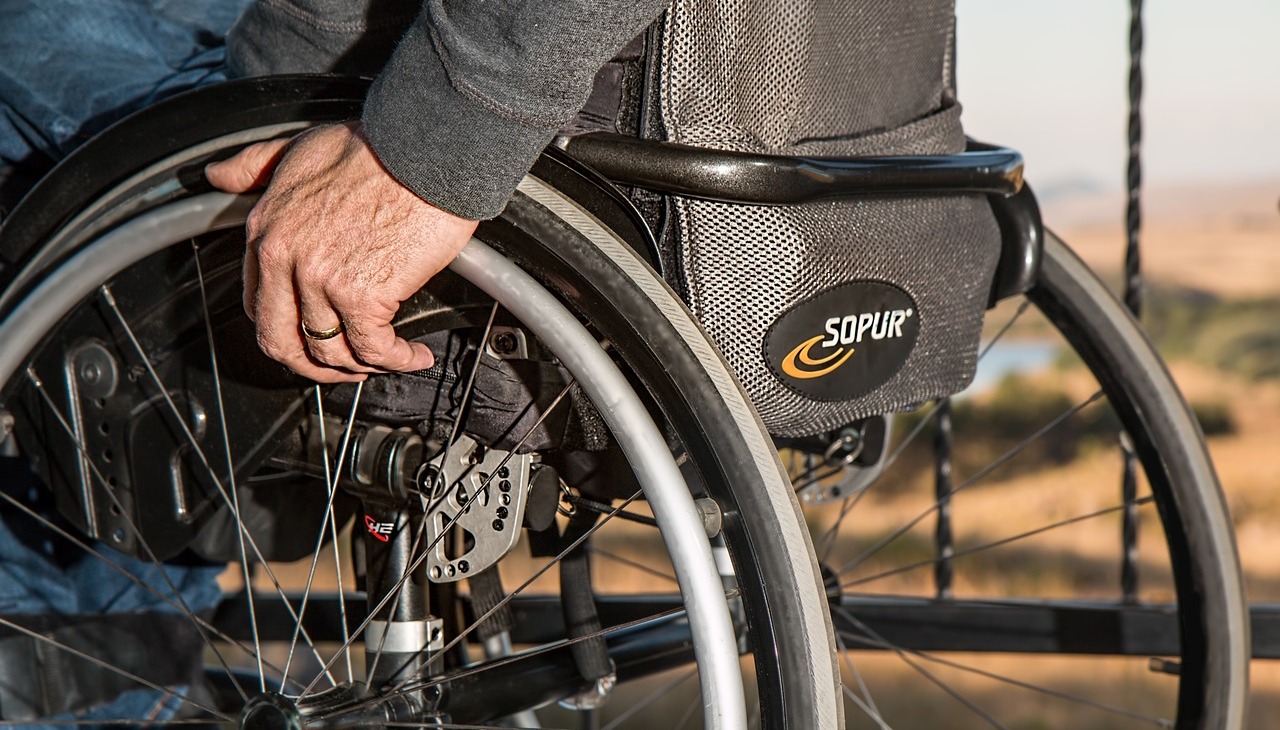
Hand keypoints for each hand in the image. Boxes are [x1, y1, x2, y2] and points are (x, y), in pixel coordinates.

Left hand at [205, 123, 477, 382]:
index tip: (314, 334)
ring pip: (330, 353)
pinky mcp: (364, 295)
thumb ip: (255, 165)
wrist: (425, 149)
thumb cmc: (377, 147)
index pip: (259, 305)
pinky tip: (415, 354)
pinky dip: (397, 360)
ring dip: (362, 367)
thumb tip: (218, 175)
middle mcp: (285, 259)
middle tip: (344, 367)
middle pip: (283, 343)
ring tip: (389, 359)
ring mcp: (322, 281)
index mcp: (266, 230)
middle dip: (314, 367)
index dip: (288, 331)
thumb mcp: (298, 146)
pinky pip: (374, 350)